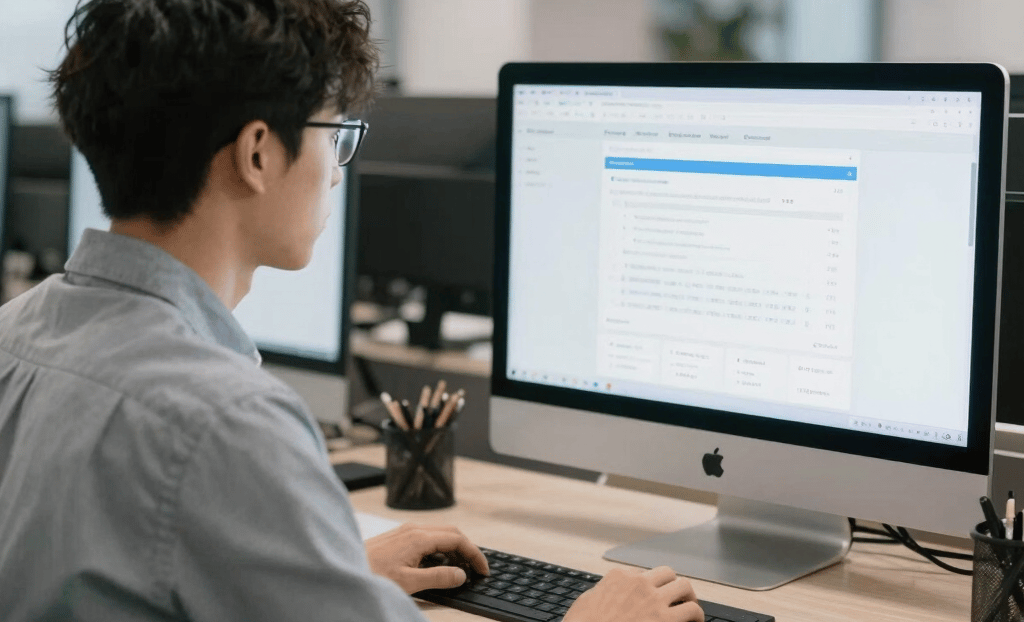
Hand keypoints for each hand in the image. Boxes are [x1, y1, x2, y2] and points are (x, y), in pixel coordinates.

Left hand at [364, 522, 489, 593]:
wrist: (343, 570)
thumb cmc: (371, 576)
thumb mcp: (408, 583)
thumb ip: (438, 578)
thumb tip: (461, 574)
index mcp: (418, 537)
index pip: (457, 539)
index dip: (474, 554)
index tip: (483, 569)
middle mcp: (413, 529)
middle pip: (451, 532)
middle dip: (468, 548)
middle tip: (477, 568)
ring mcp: (405, 531)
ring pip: (439, 533)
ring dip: (454, 548)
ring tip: (460, 568)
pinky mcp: (398, 537)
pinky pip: (427, 536)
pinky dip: (440, 547)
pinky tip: (438, 563)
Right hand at [564, 566, 702, 621]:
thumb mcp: (585, 602)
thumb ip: (599, 593)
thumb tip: (603, 593)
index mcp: (619, 577)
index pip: (642, 573)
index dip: (649, 586)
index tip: (652, 596)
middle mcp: (639, 583)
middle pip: (667, 573)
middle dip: (673, 585)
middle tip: (677, 598)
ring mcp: (654, 600)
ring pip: (684, 586)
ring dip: (689, 597)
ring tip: (691, 610)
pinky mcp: (665, 619)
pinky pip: (691, 611)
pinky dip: (696, 617)